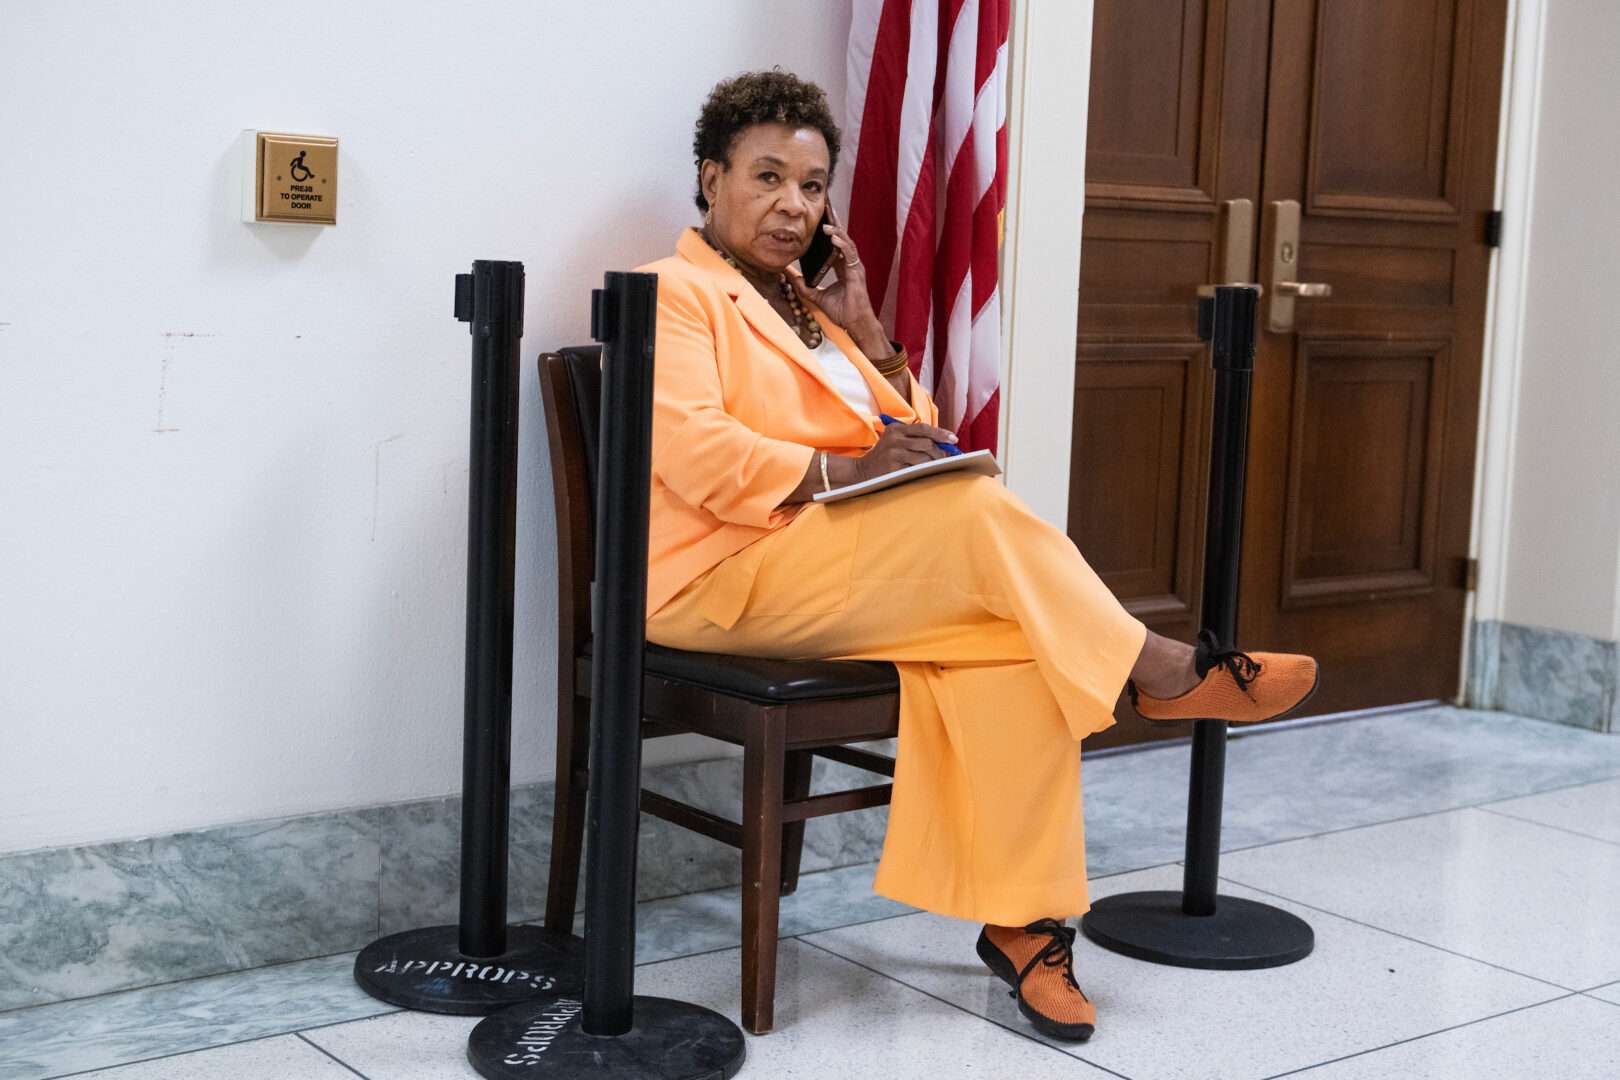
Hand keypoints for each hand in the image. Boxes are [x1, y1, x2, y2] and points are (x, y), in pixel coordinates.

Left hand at [785, 218, 886, 350]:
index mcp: (842, 267)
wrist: (855, 324)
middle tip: (826, 208)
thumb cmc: (842, 312)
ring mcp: (855, 267)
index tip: (821, 218)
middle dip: (834, 223)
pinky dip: (842, 244)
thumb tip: (789, 276)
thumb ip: (804, 286)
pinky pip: (850, 254)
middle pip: (841, 239)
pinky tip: (834, 237)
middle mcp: (850, 264)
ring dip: (836, 231)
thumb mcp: (817, 297)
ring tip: (825, 223)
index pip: (835, 244)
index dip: (829, 231)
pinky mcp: (857, 272)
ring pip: (846, 243)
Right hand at [856, 422, 958, 480]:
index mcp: (896, 429)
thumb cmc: (884, 456)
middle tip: (948, 457)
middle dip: (941, 451)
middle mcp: (894, 438)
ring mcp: (893, 453)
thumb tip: (942, 443)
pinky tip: (929, 472)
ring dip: (935, 463)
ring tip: (939, 466)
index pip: (924, 428)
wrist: (862, 471)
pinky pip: (916, 469)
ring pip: (924, 457)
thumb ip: (913, 438)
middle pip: (926, 443)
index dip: (941, 433)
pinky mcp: (893, 467)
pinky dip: (925, 471)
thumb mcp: (894, 440)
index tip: (954, 439)